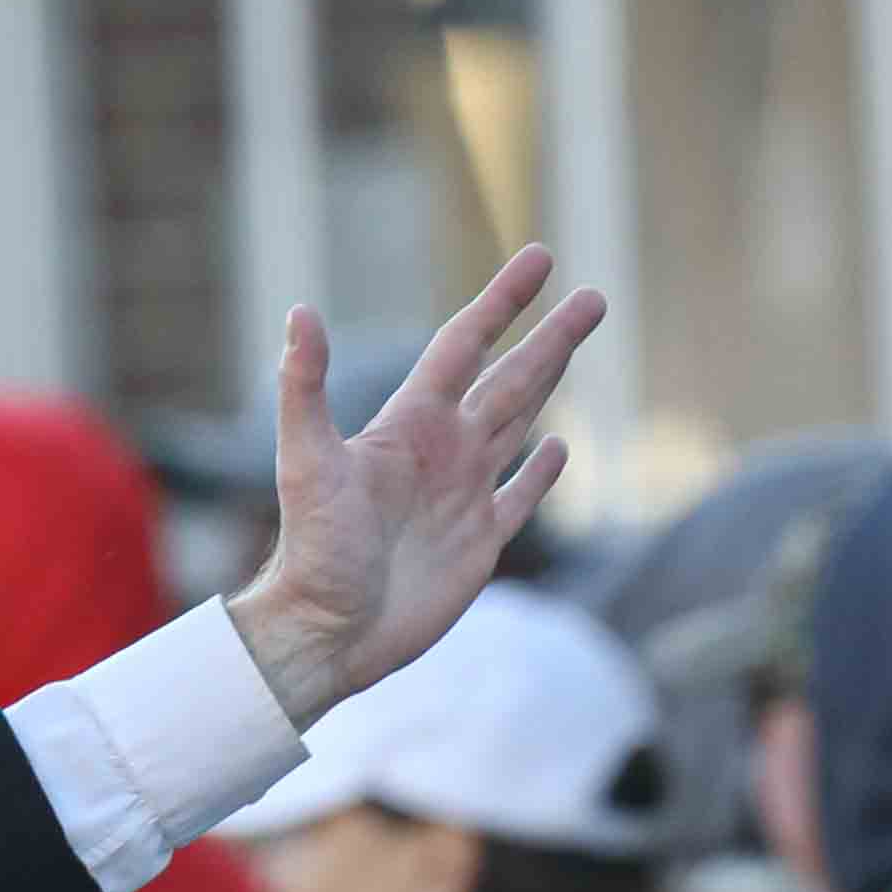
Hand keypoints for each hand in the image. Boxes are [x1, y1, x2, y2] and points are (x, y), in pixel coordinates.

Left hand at [227, 244, 606, 730]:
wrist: (323, 633)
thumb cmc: (312, 550)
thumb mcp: (307, 461)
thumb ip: (305, 387)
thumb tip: (299, 311)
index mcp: (407, 427)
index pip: (464, 346)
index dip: (502, 302)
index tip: (539, 258)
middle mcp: (440, 453)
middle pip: (508, 380)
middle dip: (550, 338)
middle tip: (593, 297)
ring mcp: (462, 497)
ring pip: (518, 425)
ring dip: (550, 383)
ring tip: (576, 347)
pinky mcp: (478, 545)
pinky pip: (518, 499)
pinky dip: (541, 473)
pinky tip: (560, 448)